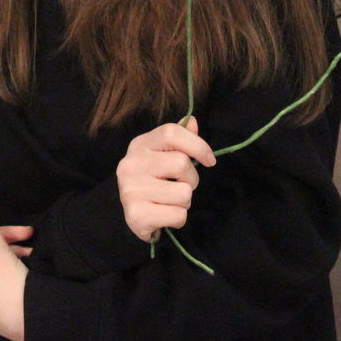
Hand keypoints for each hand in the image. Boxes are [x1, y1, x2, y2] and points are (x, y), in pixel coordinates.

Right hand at [116, 115, 216, 241]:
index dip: (197, 144)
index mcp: (139, 145)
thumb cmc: (153, 180)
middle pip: (181, 163)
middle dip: (191, 179)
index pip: (171, 132)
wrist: (135, 215)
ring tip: (170, 201)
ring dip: (185, 201)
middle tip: (181, 186)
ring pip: (184, 193)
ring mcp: (131, 190)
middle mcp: (131, 165)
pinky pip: (178, 215)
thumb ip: (179, 139)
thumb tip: (192, 121)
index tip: (210, 160)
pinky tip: (165, 215)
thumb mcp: (163, 155)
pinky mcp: (136, 215)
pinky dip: (179, 219)